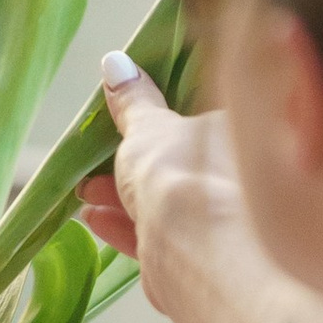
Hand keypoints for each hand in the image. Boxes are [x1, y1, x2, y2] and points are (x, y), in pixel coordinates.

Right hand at [79, 65, 238, 322]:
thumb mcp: (148, 126)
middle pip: (178, 169)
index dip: (163, 124)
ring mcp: (216, 224)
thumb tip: (116, 63)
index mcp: (236, 139)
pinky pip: (156, 238)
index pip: (200, 125)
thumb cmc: (176, 169)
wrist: (189, 244)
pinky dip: (124, 228)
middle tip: (98, 160)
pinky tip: (93, 219)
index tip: (129, 124)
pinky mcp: (193, 259)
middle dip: (134, 166)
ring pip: (163, 205)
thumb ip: (133, 101)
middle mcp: (234, 182)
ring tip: (86, 190)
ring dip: (121, 197)